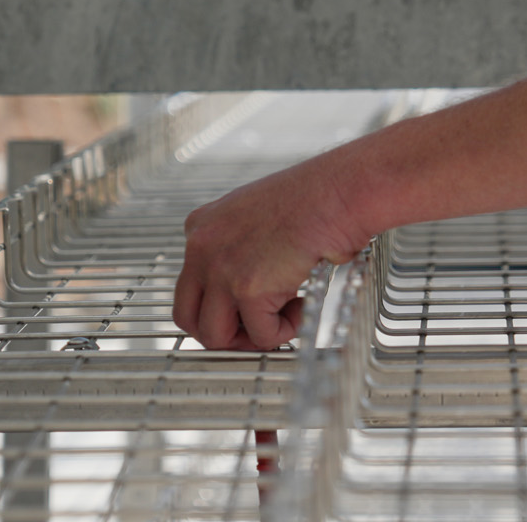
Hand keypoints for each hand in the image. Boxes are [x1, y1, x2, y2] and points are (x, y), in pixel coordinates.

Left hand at [172, 155, 371, 349]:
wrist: (338, 190)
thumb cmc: (313, 199)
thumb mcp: (255, 217)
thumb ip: (238, 250)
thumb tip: (242, 295)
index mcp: (201, 227)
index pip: (189, 287)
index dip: (219, 307)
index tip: (247, 310)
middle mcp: (201, 246)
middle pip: (188, 316)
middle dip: (223, 333)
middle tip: (257, 329)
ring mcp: (220, 268)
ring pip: (215, 336)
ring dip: (252, 337)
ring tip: (283, 316)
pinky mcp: (248, 288)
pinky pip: (262, 335)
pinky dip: (285, 330)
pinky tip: (302, 303)